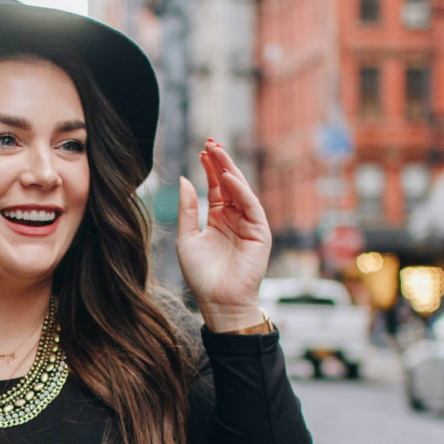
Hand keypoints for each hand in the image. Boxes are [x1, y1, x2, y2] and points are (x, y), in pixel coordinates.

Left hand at [176, 140, 272, 331]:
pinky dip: (240, 191)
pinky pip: (250, 206)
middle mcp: (234, 218)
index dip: (210, 169)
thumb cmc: (201, 276)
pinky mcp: (260, 233)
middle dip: (221, 162)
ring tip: (218, 152)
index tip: (202, 151)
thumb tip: (184, 179)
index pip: (216, 187)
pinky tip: (228, 177)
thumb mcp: (187, 238)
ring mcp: (248, 224)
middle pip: (229, 184)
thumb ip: (187, 209)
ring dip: (230, 170)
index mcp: (218, 218)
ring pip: (241, 191)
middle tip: (211, 142)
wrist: (218, 301)